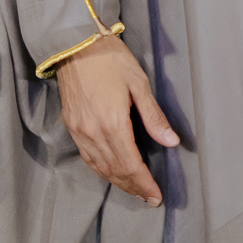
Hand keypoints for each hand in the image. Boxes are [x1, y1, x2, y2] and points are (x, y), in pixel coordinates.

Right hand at [53, 35, 178, 205]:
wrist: (75, 44)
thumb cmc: (111, 59)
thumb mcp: (139, 83)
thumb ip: (153, 116)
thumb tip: (171, 142)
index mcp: (112, 123)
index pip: (131, 165)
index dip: (144, 183)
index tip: (156, 196)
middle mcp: (93, 132)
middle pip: (115, 170)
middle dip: (133, 187)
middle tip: (148, 198)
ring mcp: (79, 130)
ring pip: (100, 167)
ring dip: (117, 182)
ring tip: (133, 190)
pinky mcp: (71, 125)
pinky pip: (87, 157)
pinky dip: (101, 169)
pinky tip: (110, 172)